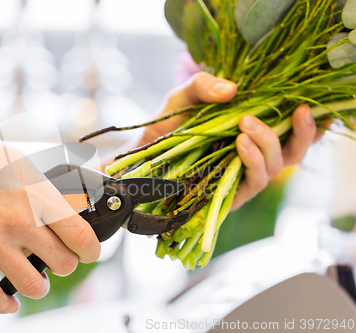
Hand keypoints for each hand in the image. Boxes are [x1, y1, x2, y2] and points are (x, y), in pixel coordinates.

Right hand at [0, 121, 100, 313]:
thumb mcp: (22, 161)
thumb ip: (48, 187)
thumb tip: (75, 200)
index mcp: (37, 196)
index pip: (81, 236)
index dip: (91, 249)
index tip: (89, 250)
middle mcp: (19, 222)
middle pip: (64, 264)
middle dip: (66, 263)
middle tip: (60, 257)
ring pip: (34, 286)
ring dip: (40, 285)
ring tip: (37, 277)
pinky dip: (6, 304)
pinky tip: (11, 299)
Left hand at [139, 72, 325, 210]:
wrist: (139, 155)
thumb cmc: (165, 127)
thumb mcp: (183, 98)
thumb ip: (204, 86)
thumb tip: (233, 89)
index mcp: (250, 134)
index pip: (289, 133)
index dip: (308, 125)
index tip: (310, 106)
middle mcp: (250, 157)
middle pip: (292, 152)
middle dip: (298, 134)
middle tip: (291, 111)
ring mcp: (239, 177)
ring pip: (275, 168)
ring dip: (267, 144)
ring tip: (246, 125)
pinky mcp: (227, 195)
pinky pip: (252, 183)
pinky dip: (251, 162)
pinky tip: (240, 144)